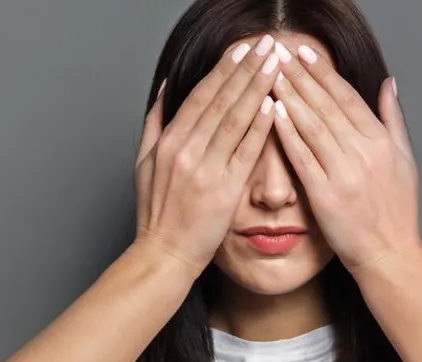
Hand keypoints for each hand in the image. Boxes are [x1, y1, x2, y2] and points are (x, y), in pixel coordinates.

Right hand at [133, 35, 281, 274]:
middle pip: (221, 100)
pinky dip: (260, 126)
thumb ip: (154, 123)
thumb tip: (165, 88)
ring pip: (235, 119)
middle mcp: (185, 151)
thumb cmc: (157, 214)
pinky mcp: (224, 190)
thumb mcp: (143, 164)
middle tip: (267, 45)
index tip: (242, 50)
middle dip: (247, 69)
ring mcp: (205, 169)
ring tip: (277, 64)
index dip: (224, 70)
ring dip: (258, 88)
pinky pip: (245, 152)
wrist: (164, 255)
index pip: (201, 96)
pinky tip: (274, 105)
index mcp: (168, 142)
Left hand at [269, 43, 421, 275]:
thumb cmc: (396, 210)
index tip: (306, 55)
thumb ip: (393, 118)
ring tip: (271, 76)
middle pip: (327, 106)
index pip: (348, 98)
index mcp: (382, 142)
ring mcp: (344, 174)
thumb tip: (388, 83)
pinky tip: (273, 112)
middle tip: (280, 55)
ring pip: (312, 126)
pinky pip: (302, 157)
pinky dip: (287, 133)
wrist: (388, 253)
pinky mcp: (325, 195)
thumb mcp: (405, 159)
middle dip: (301, 77)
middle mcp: (364, 153)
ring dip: (290, 97)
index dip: (325, 74)